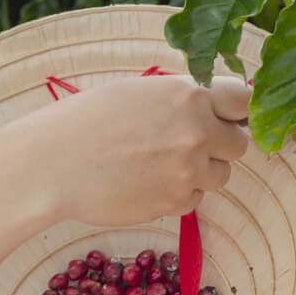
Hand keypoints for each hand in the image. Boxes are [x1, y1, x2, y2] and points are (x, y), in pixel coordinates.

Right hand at [0, 74, 250, 269]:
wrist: (51, 165)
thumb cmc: (85, 122)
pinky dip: (177, 194)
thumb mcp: (136, 92)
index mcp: (187, 95)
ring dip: (199, 172)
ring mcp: (189, 170)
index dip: (236, 111)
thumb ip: (179, 99)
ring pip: (220, 175)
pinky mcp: (177, 202)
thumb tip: (211, 109)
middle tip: (186, 146)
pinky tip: (144, 183)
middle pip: (238, 144)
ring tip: (159, 166)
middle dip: (219, 145)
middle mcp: (197, 131)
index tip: (225, 118)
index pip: (244, 100)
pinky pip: (194, 199)